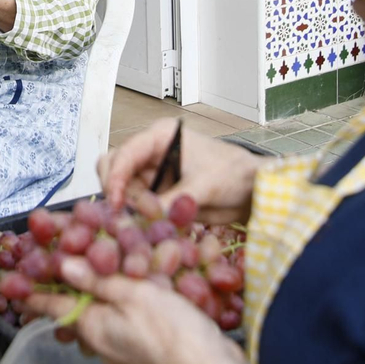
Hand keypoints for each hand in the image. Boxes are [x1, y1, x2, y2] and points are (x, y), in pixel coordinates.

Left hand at [25, 256, 245, 363]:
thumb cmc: (173, 333)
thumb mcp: (134, 294)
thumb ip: (98, 279)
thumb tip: (61, 266)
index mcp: (92, 325)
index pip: (52, 303)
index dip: (32, 287)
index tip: (10, 279)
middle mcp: (102, 339)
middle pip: (77, 304)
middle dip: (70, 279)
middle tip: (60, 253)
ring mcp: (124, 347)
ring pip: (104, 310)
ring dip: (102, 286)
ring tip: (101, 261)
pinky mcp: (147, 349)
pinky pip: (127, 319)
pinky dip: (127, 299)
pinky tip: (141, 282)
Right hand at [101, 119, 259, 223]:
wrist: (251, 190)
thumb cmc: (233, 174)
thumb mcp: (204, 186)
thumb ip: (173, 200)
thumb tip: (144, 217)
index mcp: (160, 137)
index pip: (124, 153)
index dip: (115, 178)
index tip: (115, 203)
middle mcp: (150, 153)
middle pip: (113, 167)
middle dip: (115, 191)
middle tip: (122, 215)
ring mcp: (151, 173)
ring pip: (122, 189)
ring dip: (127, 207)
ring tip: (143, 223)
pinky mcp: (156, 193)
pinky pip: (136, 205)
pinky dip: (137, 216)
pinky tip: (148, 226)